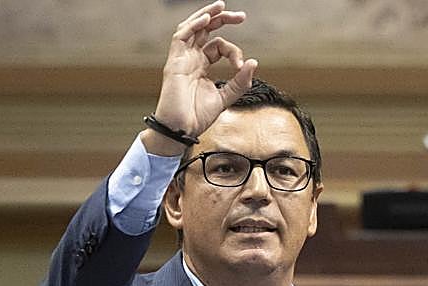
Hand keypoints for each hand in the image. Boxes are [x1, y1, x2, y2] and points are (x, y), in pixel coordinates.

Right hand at [144, 1, 256, 153]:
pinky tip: (207, 18)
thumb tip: (254, 62)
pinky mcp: (174, 63)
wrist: (180, 130)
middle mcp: (190, 59)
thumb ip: (239, 82)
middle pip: (205, 30)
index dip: (234, 52)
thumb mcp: (225, 98)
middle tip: (241, 16)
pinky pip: (180, 37)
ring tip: (221, 6)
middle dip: (222, 19)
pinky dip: (193, 25)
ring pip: (192, 28)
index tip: (241, 66)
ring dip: (206, 15)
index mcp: (201, 66)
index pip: (219, 46)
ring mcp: (181, 60)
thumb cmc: (196, 118)